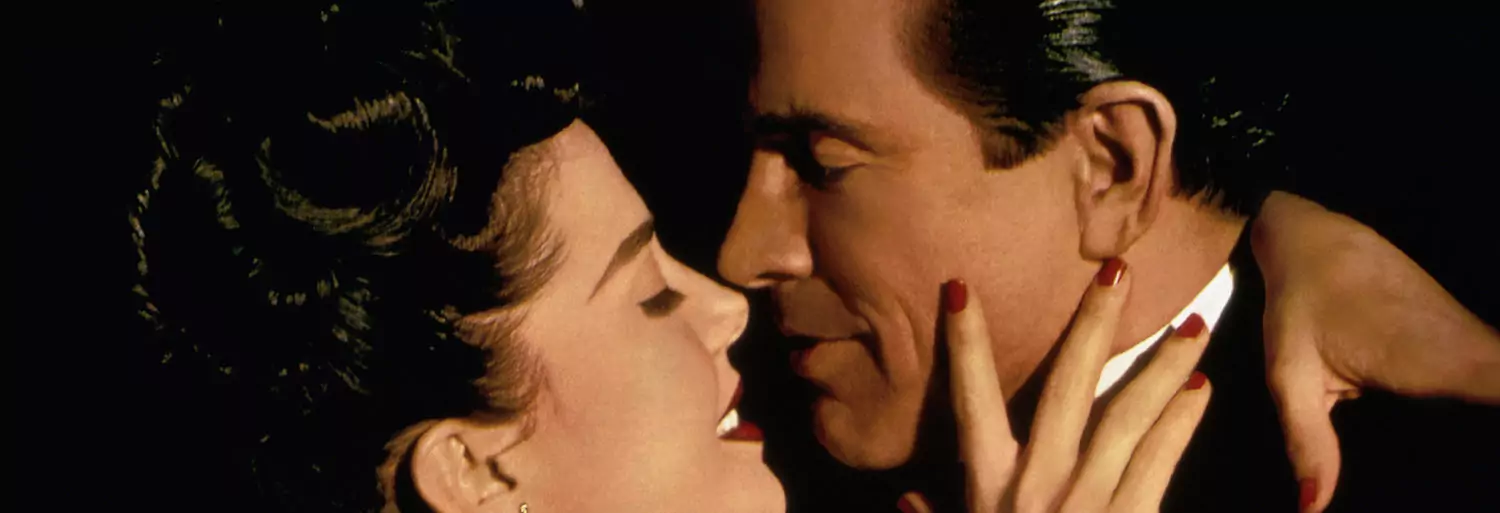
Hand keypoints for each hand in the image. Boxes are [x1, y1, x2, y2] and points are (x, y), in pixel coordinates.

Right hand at [901, 261, 1212, 512]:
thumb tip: (908, 502)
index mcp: (988, 486)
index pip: (971, 399)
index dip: (965, 343)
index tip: (961, 288)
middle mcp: (1039, 481)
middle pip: (1069, 385)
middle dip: (1092, 324)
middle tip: (1116, 271)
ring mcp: (1090, 500)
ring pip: (1129, 414)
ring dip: (1160, 366)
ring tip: (1192, 325)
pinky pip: (1160, 463)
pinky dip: (1180, 423)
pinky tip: (1200, 388)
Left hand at [1253, 191, 1499, 511]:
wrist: (1314, 236)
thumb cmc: (1301, 304)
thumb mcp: (1293, 376)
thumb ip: (1311, 443)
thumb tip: (1313, 509)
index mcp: (1436, 359)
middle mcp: (1470, 347)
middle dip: (1497, 427)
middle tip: (1490, 486)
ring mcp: (1476, 338)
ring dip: (1492, 410)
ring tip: (1487, 473)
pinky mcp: (1472, 336)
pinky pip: (1493, 368)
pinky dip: (1490, 389)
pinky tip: (1479, 415)